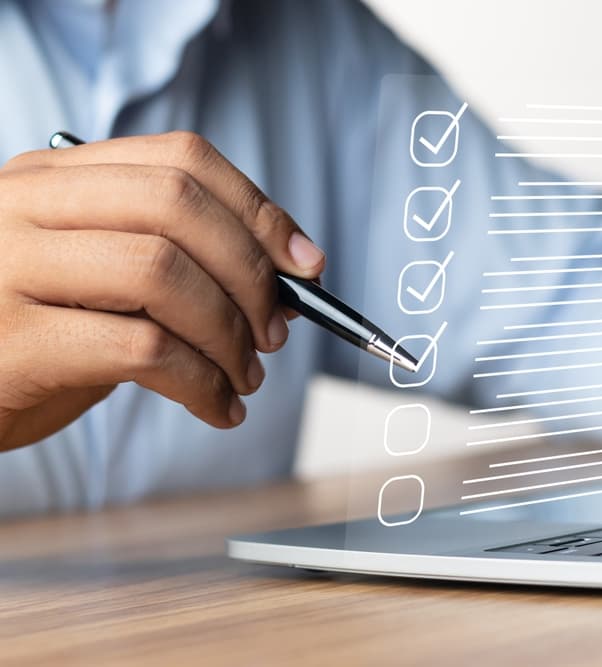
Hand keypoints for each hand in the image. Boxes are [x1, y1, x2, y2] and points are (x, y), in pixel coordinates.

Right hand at [0, 132, 325, 450]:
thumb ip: (172, 264)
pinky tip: (216, 407)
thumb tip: (284, 281)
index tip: (305, 262)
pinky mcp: (11, 342)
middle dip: (250, 272)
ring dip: (229, 333)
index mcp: (54, 179)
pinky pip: (140, 349)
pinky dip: (201, 383)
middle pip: (177, 205)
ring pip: (162, 272)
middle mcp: (25, 206)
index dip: (258, 210)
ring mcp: (9, 267)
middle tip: (275, 330)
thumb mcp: (95, 281)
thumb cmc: (28, 338)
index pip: (180, 159)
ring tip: (245, 376)